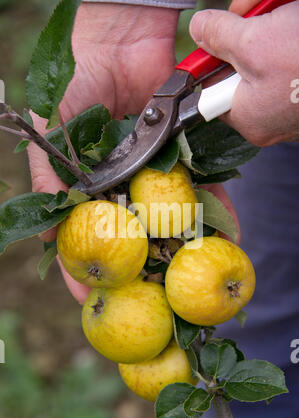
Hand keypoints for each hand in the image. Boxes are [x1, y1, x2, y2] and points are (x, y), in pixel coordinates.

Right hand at [27, 3, 238, 303]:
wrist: (120, 39)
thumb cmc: (78, 82)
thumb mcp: (51, 132)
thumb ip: (49, 180)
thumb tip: (49, 237)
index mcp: (87, 186)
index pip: (85, 237)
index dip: (87, 270)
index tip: (96, 300)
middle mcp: (120, 185)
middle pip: (134, 236)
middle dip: (144, 267)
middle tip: (156, 298)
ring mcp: (152, 174)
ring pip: (169, 218)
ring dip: (183, 246)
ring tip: (194, 276)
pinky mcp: (181, 158)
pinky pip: (199, 188)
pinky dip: (213, 210)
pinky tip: (225, 234)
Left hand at [190, 2, 298, 145]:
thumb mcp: (255, 43)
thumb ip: (220, 37)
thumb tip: (200, 30)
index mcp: (248, 117)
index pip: (211, 92)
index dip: (212, 60)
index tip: (217, 38)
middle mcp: (269, 119)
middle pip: (242, 70)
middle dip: (247, 35)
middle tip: (258, 16)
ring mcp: (292, 108)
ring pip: (268, 61)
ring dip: (273, 31)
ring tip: (286, 18)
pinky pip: (290, 65)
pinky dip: (291, 40)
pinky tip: (297, 30)